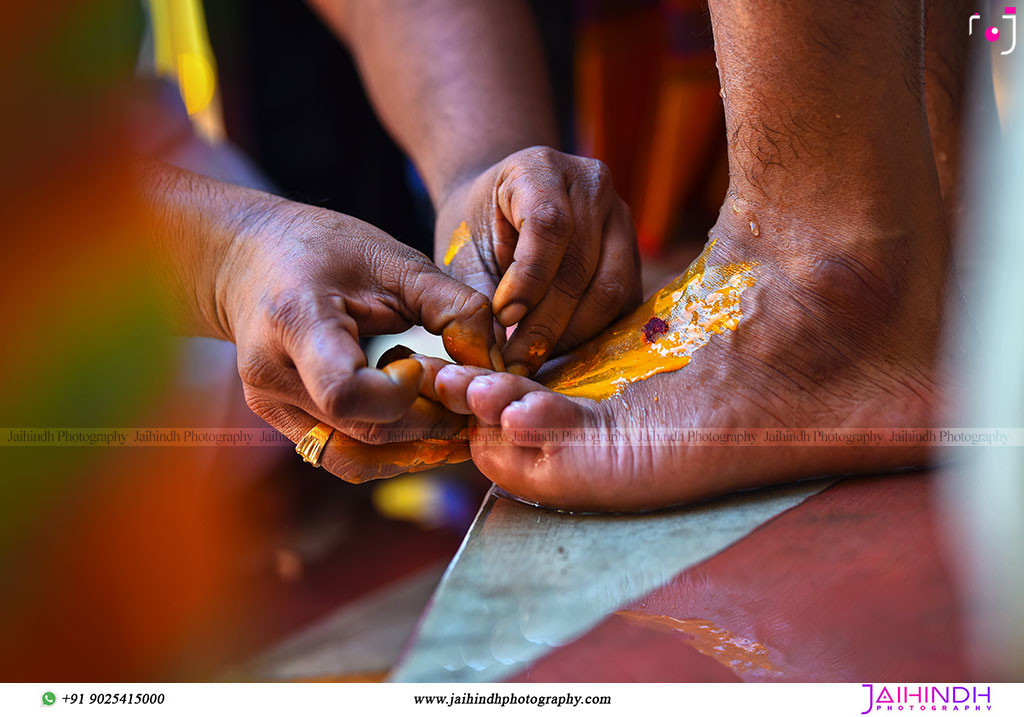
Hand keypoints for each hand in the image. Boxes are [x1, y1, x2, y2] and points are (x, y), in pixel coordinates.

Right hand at [216, 199, 497, 480]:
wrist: (249, 261)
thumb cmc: (323, 250)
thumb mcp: (393, 258)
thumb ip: (451, 306)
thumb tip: (495, 362)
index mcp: (295, 323)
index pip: (343, 392)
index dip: (398, 395)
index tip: (419, 363)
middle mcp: (273, 376)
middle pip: (364, 432)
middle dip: (430, 423)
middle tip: (469, 402)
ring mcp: (273, 408)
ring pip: (356, 459)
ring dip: (416, 448)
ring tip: (452, 417)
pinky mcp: (285, 425)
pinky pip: (345, 458)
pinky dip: (391, 451)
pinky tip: (421, 423)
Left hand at [435, 146, 641, 374]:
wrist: (502, 210)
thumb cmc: (477, 230)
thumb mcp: (463, 253)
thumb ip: (477, 295)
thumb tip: (494, 352)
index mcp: (539, 168)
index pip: (548, 223)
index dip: (529, 277)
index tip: (504, 316)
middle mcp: (591, 184)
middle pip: (581, 263)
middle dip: (548, 321)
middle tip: (518, 360)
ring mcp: (620, 216)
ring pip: (610, 287)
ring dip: (573, 332)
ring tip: (536, 355)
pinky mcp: (632, 251)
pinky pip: (623, 300)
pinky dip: (594, 331)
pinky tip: (560, 346)